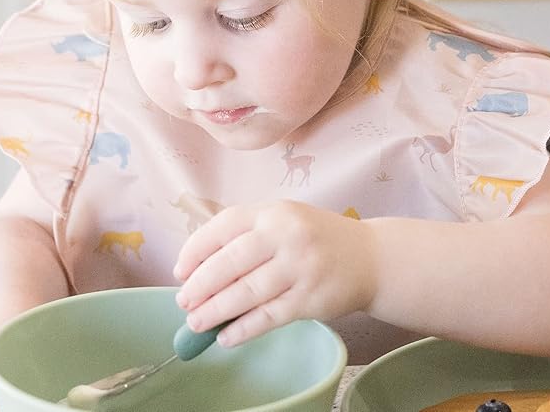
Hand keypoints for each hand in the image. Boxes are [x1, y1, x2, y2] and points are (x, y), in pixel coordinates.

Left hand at [173, 200, 377, 346]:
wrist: (370, 257)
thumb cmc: (316, 238)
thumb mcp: (284, 220)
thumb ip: (248, 233)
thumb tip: (200, 267)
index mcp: (274, 212)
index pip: (224, 225)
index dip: (196, 248)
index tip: (180, 270)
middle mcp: (286, 235)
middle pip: (231, 261)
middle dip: (201, 285)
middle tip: (184, 301)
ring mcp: (300, 267)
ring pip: (247, 292)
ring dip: (216, 311)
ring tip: (196, 323)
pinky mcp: (311, 299)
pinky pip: (269, 317)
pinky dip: (243, 329)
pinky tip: (226, 337)